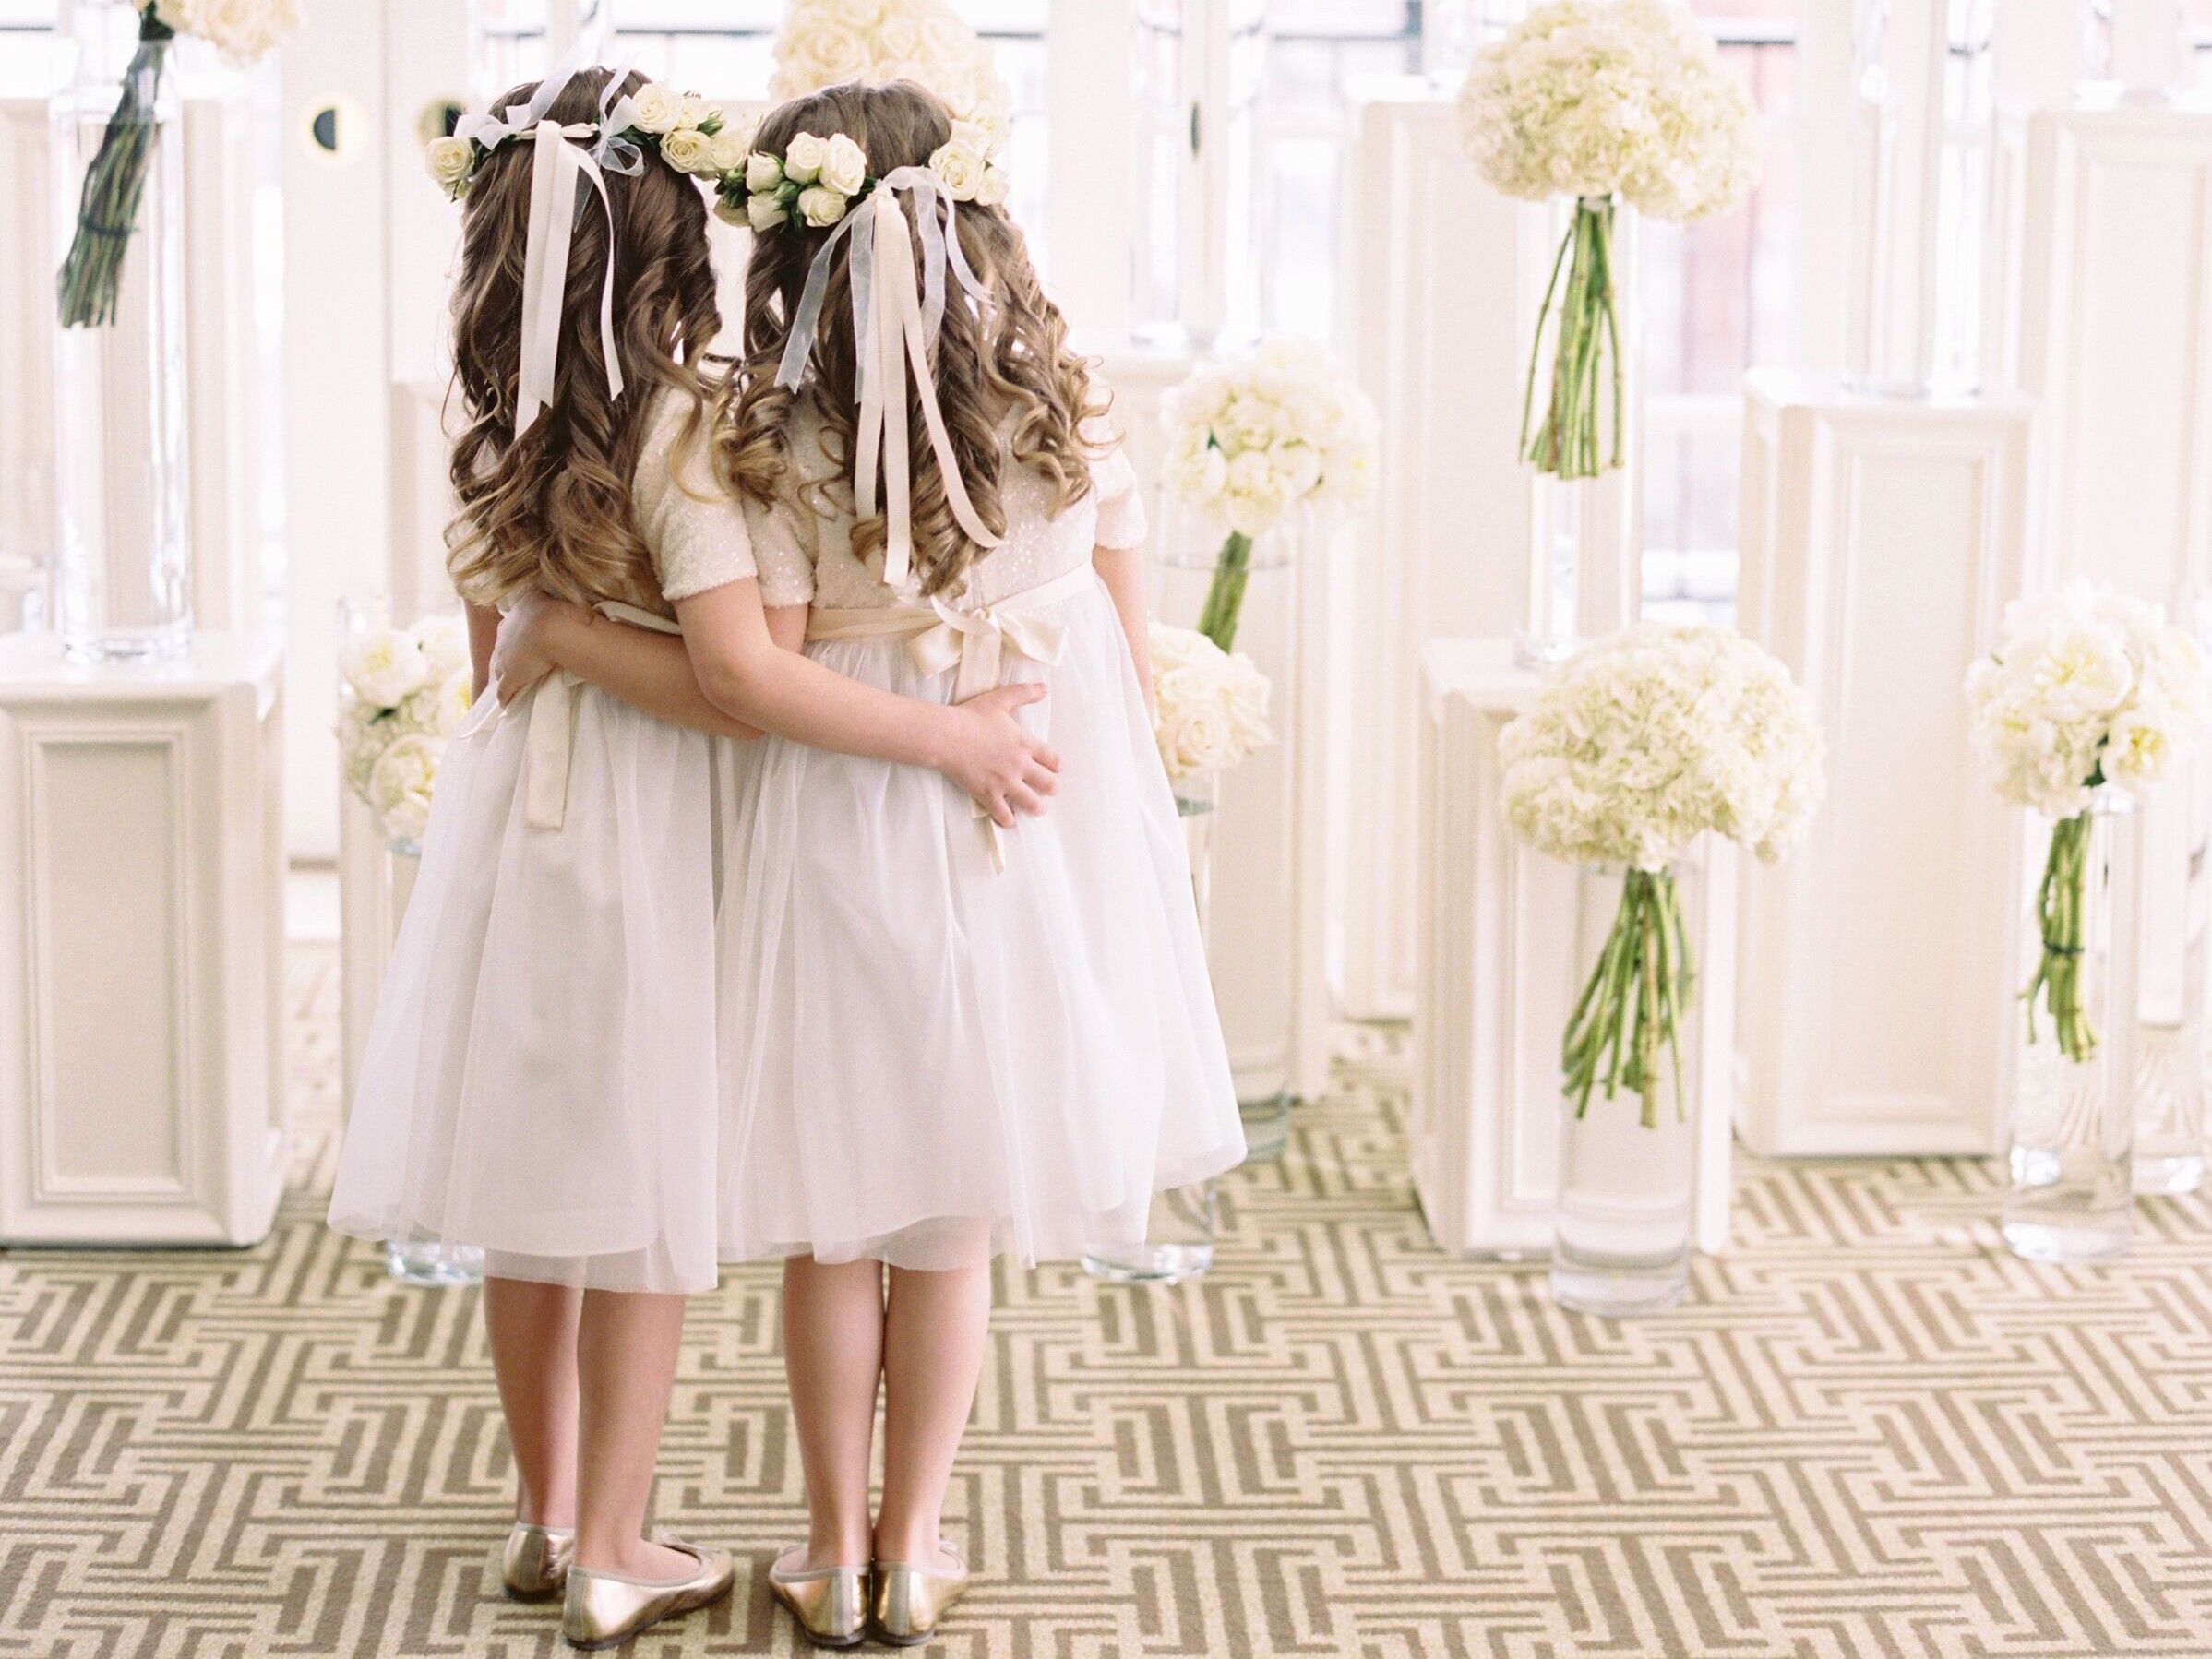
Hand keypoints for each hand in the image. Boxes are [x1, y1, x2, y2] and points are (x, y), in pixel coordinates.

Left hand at [490, 590, 583, 705]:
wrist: (551, 627)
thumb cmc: (553, 611)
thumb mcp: (541, 598)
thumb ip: (538, 600)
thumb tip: (543, 598)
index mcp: (514, 618)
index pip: (509, 630)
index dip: (513, 637)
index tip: (519, 641)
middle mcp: (504, 637)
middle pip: (500, 649)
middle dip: (505, 655)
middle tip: (512, 662)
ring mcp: (505, 658)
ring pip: (498, 669)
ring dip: (501, 676)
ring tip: (506, 683)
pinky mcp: (511, 676)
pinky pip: (504, 689)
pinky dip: (504, 696)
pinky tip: (505, 703)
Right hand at [939, 682, 1059, 828]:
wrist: (946, 735)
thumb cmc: (971, 716)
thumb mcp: (1000, 699)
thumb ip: (1024, 693)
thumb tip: (1044, 687)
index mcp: (1025, 743)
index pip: (1053, 759)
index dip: (1057, 765)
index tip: (1055, 768)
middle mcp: (1020, 765)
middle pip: (1049, 783)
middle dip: (1052, 787)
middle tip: (1049, 789)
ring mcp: (1005, 782)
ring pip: (1032, 803)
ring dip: (1037, 807)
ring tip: (1037, 808)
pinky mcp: (988, 794)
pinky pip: (1004, 815)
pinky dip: (1009, 820)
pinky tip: (1010, 820)